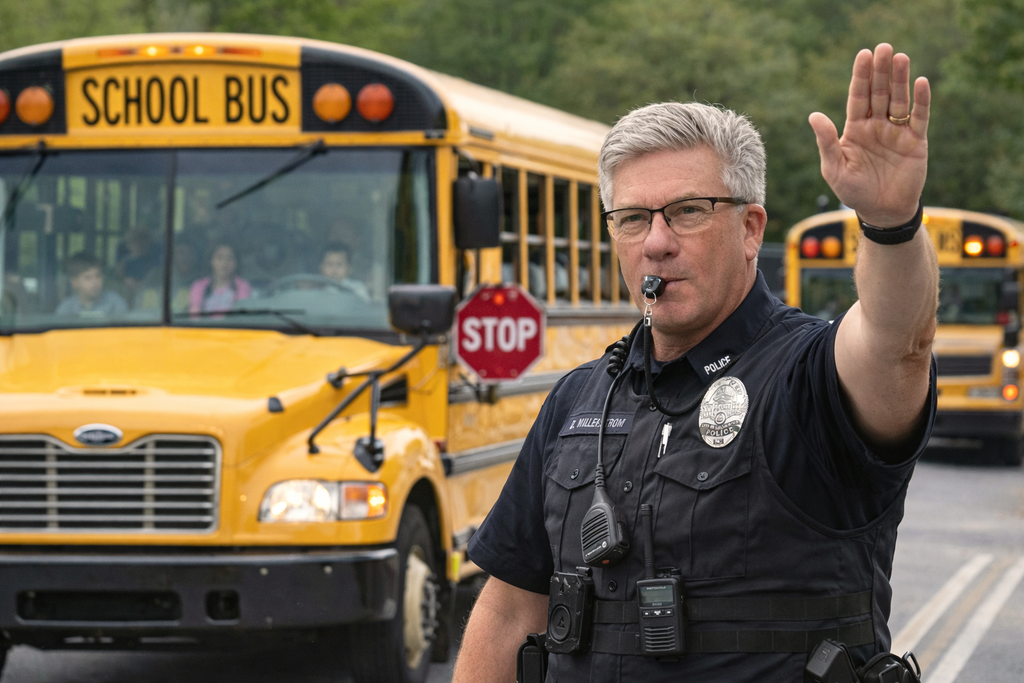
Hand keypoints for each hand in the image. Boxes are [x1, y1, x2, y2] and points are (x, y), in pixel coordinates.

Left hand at [809, 43, 929, 226]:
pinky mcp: (915, 142)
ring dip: (900, 79)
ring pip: (898, 100)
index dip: (860, 77)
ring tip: (901, 57)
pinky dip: (920, 101)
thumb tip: (813, 115)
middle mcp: (876, 126)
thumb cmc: (854, 192)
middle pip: (879, 93)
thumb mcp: (835, 169)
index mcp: (855, 130)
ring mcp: (897, 132)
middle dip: (880, 71)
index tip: (863, 55)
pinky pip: (918, 117)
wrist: (881, 212)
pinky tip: (920, 82)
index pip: (858, 98)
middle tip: (884, 47)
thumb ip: (826, 142)